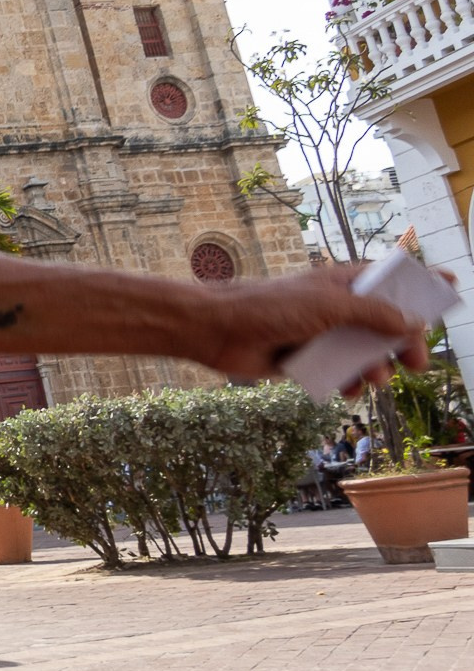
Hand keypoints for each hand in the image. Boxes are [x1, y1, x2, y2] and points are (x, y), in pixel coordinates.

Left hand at [194, 263, 441, 393]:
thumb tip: (413, 323)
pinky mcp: (307, 359)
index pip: (390, 279)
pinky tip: (347, 391)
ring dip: (376, 368)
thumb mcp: (328, 306)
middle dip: (404, 344)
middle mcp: (336, 307)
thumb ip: (373, 314)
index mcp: (343, 283)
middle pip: (386, 324)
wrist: (218, 331)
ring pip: (365, 353)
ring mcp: (322, 334)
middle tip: (415, 365)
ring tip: (373, 379)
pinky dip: (348, 382)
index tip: (451, 286)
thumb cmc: (270, 308)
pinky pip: (339, 373)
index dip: (420, 284)